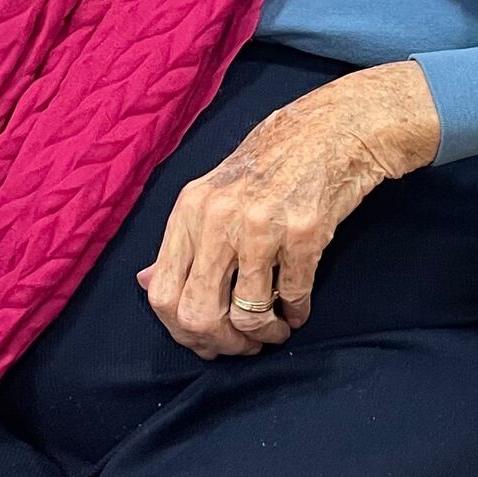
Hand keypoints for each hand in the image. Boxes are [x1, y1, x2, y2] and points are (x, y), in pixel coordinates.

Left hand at [139, 60, 441, 357]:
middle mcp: (219, 217)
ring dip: (265, 335)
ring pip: (248, 315)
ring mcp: (262, 226)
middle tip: (242, 347)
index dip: (181, 332)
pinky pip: (293, 297)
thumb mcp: (214, 192)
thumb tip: (145, 283)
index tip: (206, 339)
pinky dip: (296, 314)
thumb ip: (182, 241)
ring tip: (275, 330)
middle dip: (222, 344)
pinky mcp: (305, 233)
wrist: (332, 129)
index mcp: (190, 209)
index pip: (162, 294)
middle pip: (199, 314)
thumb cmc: (271, 163)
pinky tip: (298, 309)